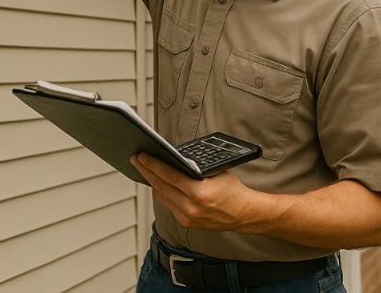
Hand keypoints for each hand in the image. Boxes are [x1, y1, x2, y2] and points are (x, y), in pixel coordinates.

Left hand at [130, 153, 266, 231]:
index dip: (152, 164)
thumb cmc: (233, 190)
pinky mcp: (186, 223)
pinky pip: (168, 205)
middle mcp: (191, 208)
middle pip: (160, 186)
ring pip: (161, 197)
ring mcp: (187, 218)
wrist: (244, 213)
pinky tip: (158, 184)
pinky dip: (162, 193)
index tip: (141, 156)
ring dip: (152, 182)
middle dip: (146, 171)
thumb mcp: (216, 171)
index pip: (169, 175)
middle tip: (136, 160)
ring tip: (145, 169)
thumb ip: (194, 168)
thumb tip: (173, 158)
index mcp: (199, 192)